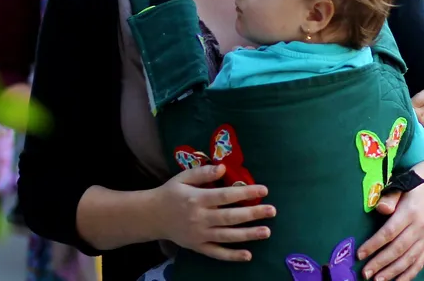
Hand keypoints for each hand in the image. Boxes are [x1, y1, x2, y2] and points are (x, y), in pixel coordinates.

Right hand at [153, 165, 275, 261]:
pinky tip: (248, 255)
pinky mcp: (198, 247)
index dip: (246, 193)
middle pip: (230, 217)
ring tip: (267, 232)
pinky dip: (232, 256)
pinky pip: (217, 253)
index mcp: (197, 198)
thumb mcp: (183, 177)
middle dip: (253, 214)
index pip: (226, 195)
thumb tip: (223, 168)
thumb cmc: (170, 193)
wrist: (151, 216)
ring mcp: (199, 235)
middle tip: (272, 211)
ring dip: (248, 235)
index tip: (264, 190)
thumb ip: (202, 172)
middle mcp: (200, 218)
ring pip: (227, 236)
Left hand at [357, 184, 423, 280]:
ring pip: (409, 259)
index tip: (360, 254)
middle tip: (365, 273)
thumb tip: (380, 208)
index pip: (390, 232)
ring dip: (393, 272)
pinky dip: (408, 275)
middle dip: (381, 263)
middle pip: (398, 249)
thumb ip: (389, 198)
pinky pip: (419, 263)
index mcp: (410, 212)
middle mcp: (421, 227)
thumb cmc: (410, 188)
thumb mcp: (399, 186)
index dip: (374, 245)